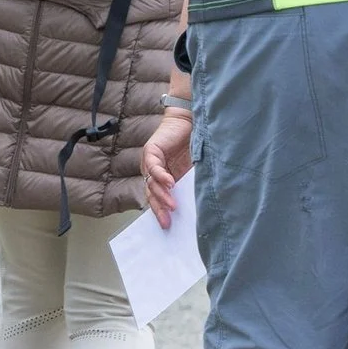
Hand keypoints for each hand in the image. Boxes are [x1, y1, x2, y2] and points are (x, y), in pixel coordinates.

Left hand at [144, 107, 192, 227]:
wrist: (189, 122)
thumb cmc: (192, 146)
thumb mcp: (191, 171)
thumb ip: (188, 185)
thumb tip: (197, 206)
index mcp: (161, 178)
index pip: (157, 198)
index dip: (161, 212)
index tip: (168, 226)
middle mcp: (152, 171)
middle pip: (151, 194)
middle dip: (159, 209)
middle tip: (167, 222)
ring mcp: (150, 161)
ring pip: (152, 182)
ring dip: (162, 195)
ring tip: (172, 205)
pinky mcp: (152, 150)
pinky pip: (154, 166)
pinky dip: (162, 176)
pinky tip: (170, 183)